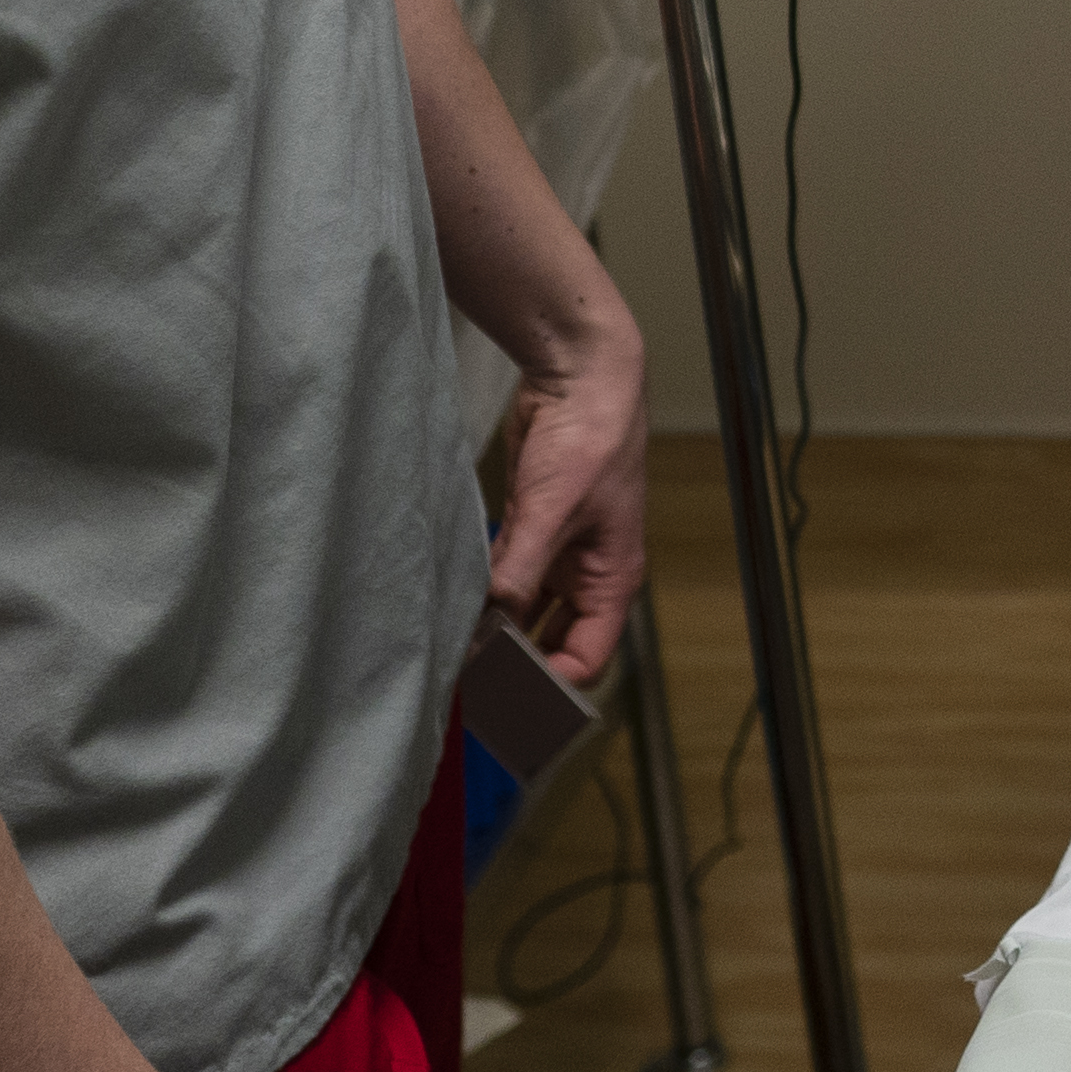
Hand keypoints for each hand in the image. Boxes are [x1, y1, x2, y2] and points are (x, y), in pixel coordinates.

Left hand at [491, 320, 645, 690]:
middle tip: (473, 685)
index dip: (551, 683)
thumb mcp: (553, 511)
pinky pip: (507, 579)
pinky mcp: (531, 529)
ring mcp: (559, 552)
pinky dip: (486, 597)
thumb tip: (488, 624)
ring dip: (499, 632)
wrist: (582, 377)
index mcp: (613, 577)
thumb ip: (520, 571)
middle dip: (521, 665)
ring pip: (528, 614)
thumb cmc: (594, 438)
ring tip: (457, 654)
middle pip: (557, 643)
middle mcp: (588, 573)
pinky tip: (458, 610)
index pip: (588, 657)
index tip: (504, 694)